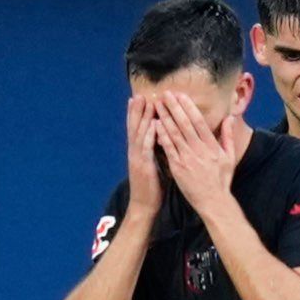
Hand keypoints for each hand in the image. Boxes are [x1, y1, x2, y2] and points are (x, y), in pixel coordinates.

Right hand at [125, 94, 163, 215]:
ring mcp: (137, 158)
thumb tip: (165, 141)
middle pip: (134, 127)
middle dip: (137, 110)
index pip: (137, 129)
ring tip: (145, 101)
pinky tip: (154, 124)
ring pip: (139, 133)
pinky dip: (149, 135)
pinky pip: (146, 148)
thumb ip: (157, 152)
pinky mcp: (143, 166)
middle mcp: (135, 152)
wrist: (144, 206)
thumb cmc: (152, 187)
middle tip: (140, 94)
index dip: (137, 114)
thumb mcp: (154, 166)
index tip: (141, 98)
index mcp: (138, 152)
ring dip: (142, 117)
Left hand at [154, 93, 241, 217]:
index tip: (180, 95)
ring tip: (157, 105)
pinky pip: (168, 148)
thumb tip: (229, 118)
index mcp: (212, 146)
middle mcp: (199, 150)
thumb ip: (228, 136)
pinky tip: (155, 125)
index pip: (198, 121)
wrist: (214, 202)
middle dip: (174, 107)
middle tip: (165, 94)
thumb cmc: (222, 181)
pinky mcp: (178, 168)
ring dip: (165, 117)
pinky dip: (162, 135)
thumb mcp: (230, 157)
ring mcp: (187, 158)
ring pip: (174, 133)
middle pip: (184, 123)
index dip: (188, 106)